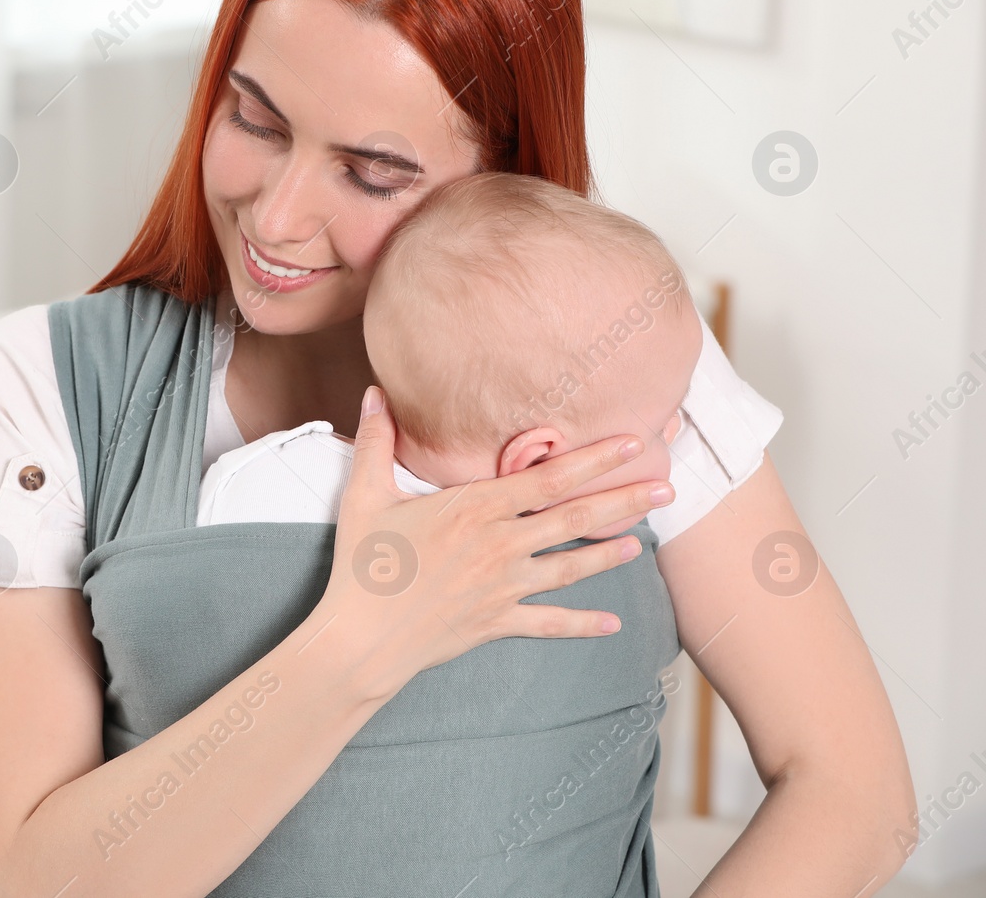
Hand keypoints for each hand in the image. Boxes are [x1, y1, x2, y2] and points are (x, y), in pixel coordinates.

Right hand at [324, 385, 674, 687]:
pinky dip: (583, 624)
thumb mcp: (365, 494)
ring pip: (571, 566)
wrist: (361, 637)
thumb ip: (376, 441)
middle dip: (625, 500)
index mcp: (476, 508)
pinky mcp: (498, 622)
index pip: (550, 477)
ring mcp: (504, 587)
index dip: (595, 459)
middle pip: (576, 517)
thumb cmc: (361, 563)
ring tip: (642, 542)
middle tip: (667, 487)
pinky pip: (550, 623)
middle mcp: (501, 545)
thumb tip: (375, 392)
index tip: (632, 443)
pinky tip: (613, 622)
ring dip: (611, 553)